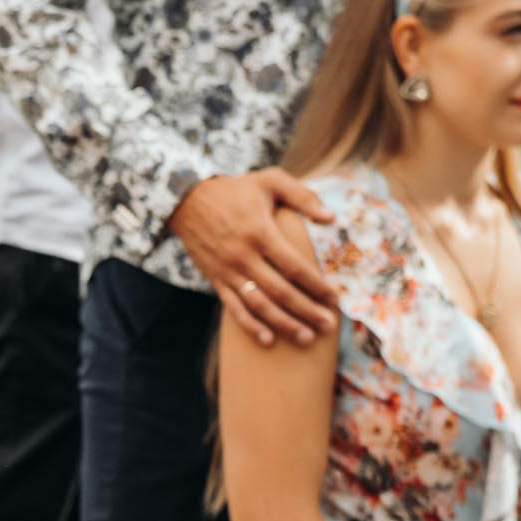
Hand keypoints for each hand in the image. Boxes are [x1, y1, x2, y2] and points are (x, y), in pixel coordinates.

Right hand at [166, 168, 338, 347]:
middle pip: (280, 291)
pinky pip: (234, 308)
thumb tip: (332, 218)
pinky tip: (267, 340)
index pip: (294, 266)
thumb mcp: (270, 181)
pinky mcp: (216, 280)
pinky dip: (250, 326)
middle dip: (306, 310)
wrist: (187, 200)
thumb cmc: (235, 190)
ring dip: (283, 324)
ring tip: (305, 338)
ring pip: (259, 305)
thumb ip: (303, 197)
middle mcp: (244, 256)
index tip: (334, 298)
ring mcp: (228, 271)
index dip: (316, 284)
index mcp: (260, 232)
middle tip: (328, 325)